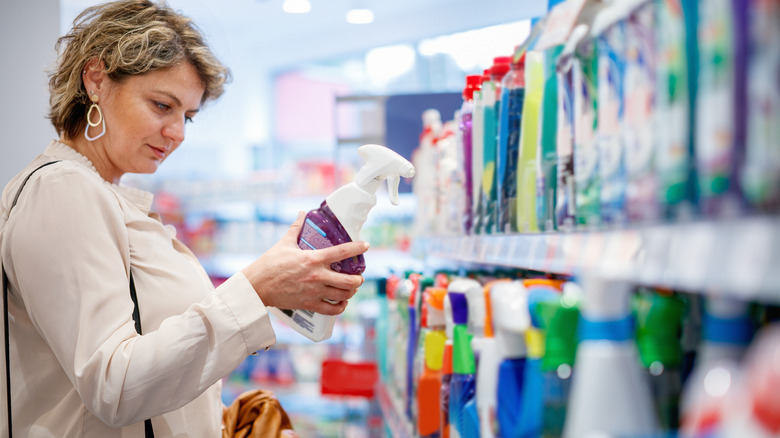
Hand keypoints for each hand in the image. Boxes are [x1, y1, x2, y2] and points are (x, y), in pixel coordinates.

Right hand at [242, 211, 368, 315]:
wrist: (257, 285)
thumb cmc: (269, 263)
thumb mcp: (284, 242)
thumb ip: (296, 228)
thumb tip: (301, 213)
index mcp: (314, 258)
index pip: (343, 252)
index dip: (358, 248)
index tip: (366, 245)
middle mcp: (318, 276)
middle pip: (349, 281)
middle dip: (358, 279)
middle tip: (359, 277)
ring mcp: (314, 291)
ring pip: (343, 295)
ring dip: (351, 292)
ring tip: (351, 288)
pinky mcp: (309, 304)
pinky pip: (331, 309)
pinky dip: (340, 307)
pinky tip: (342, 303)